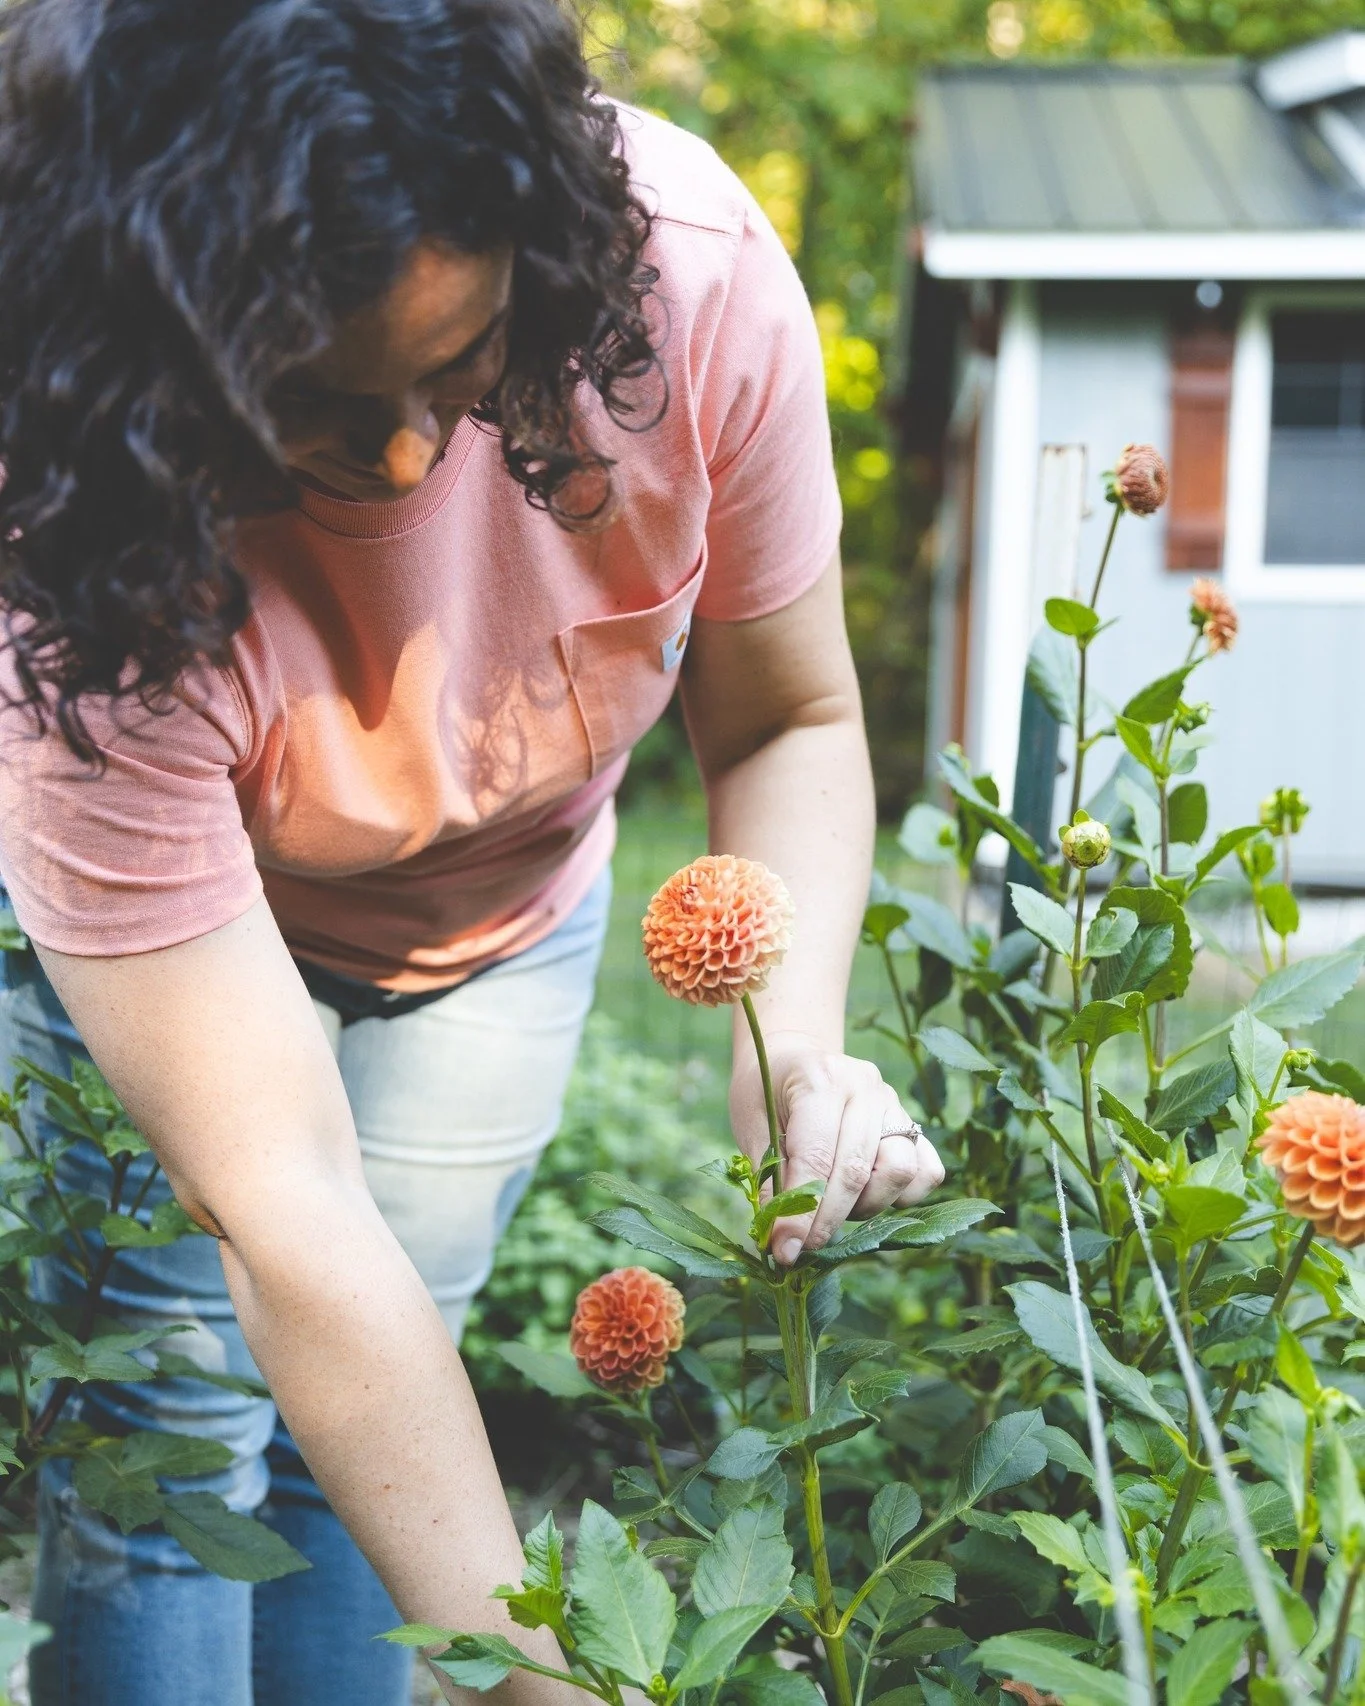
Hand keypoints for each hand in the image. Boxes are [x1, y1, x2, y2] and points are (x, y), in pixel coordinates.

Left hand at [729, 1030, 945, 1266]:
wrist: (794, 1058)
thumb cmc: (767, 1093)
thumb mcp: (752, 1127)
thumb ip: (770, 1179)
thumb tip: (783, 1240)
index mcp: (821, 1080)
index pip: (816, 1158)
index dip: (800, 1213)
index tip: (784, 1251)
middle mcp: (866, 1086)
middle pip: (857, 1170)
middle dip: (827, 1220)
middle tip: (801, 1247)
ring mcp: (894, 1102)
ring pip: (900, 1170)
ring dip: (867, 1204)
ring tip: (835, 1205)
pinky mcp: (913, 1122)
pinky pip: (927, 1170)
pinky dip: (902, 1194)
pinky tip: (868, 1194)